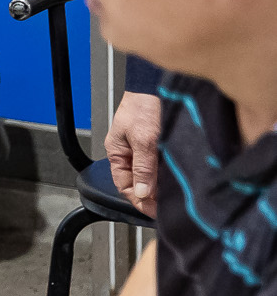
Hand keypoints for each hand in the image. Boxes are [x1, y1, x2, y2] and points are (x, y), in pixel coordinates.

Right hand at [107, 90, 162, 216]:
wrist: (158, 84)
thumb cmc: (144, 105)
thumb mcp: (144, 139)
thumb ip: (143, 167)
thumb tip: (142, 193)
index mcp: (117, 152)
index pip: (124, 185)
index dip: (138, 200)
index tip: (154, 211)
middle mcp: (130, 152)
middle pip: (138, 182)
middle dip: (151, 196)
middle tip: (166, 207)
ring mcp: (145, 148)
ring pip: (151, 175)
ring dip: (161, 185)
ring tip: (174, 196)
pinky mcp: (159, 144)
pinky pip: (161, 166)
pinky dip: (168, 175)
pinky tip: (178, 179)